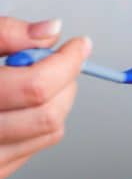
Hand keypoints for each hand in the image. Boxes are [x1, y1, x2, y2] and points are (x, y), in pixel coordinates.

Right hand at [0, 17, 90, 178]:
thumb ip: (3, 33)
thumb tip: (49, 31)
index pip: (34, 86)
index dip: (66, 62)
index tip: (78, 45)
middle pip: (47, 113)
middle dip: (65, 82)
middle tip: (58, 60)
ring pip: (49, 133)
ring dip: (58, 101)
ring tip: (37, 79)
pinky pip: (34, 147)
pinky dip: (41, 122)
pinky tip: (21, 104)